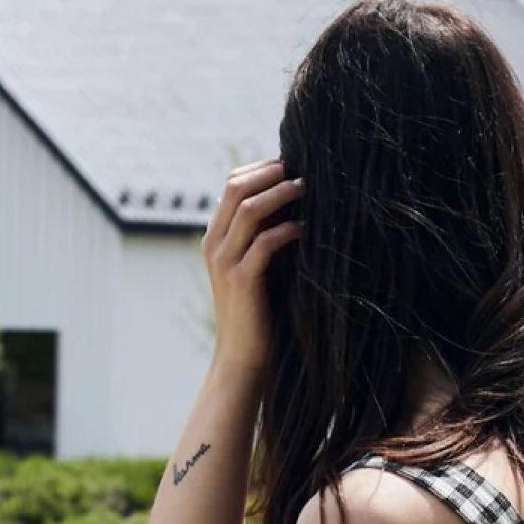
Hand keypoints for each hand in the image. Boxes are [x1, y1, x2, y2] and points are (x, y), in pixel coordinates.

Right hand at [201, 157, 303, 371]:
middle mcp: (215, 245)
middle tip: (304, 170)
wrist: (243, 359)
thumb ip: (267, 235)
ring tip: (308, 189)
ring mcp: (225, 262)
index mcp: (216, 238)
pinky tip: (306, 229)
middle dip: (272, 172)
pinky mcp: (241, 281)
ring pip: (249, 209)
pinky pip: (265, 243)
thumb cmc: (260, 312)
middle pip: (237, 187)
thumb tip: (298, 201)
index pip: (232, 184)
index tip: (295, 165)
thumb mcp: (260, 266)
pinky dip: (287, 230)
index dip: (263, 168)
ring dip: (281, 193)